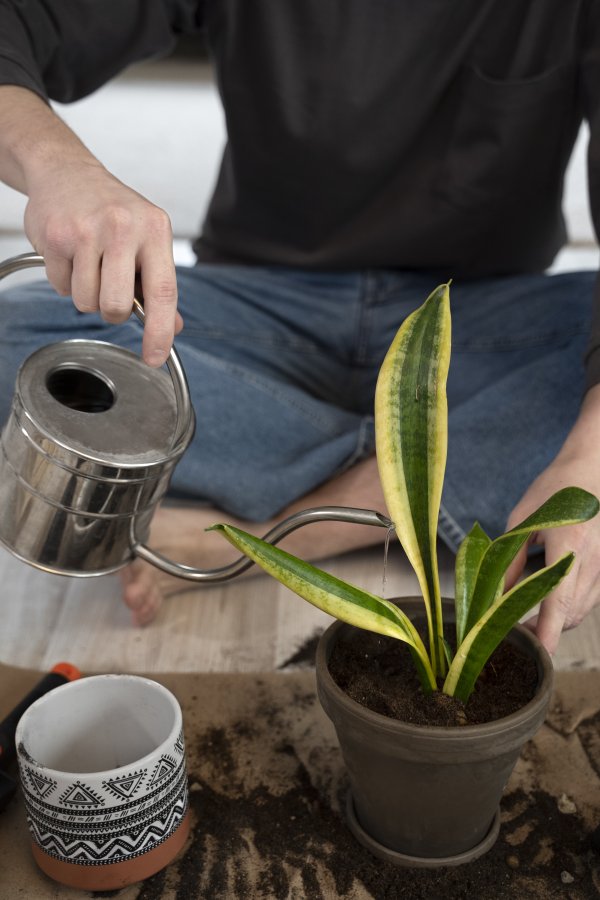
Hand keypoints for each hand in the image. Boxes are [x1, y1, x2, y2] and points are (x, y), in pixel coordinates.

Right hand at [24, 160, 182, 366]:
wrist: (66, 170)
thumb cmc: (111, 208)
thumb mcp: (148, 238)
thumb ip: (159, 284)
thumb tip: (173, 327)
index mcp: (155, 229)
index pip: (163, 292)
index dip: (159, 331)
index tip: (155, 356)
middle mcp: (123, 227)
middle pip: (116, 306)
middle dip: (111, 311)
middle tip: (110, 289)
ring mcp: (87, 230)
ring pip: (86, 302)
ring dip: (86, 295)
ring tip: (89, 265)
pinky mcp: (55, 236)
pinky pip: (61, 287)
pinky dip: (64, 280)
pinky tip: (70, 255)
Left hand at [504, 384, 599, 653]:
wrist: (593, 470)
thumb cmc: (555, 490)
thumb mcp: (524, 520)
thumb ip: (510, 558)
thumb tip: (496, 593)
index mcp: (568, 547)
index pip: (558, 601)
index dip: (548, 632)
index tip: (540, 654)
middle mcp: (591, 562)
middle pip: (570, 614)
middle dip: (546, 630)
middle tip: (517, 632)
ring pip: (582, 610)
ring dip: (559, 620)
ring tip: (530, 620)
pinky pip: (590, 599)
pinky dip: (571, 608)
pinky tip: (552, 600)